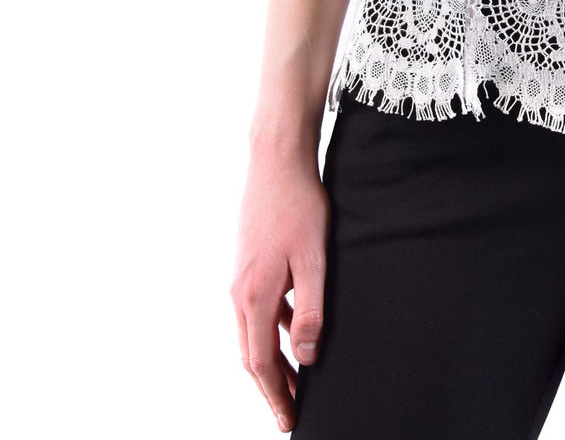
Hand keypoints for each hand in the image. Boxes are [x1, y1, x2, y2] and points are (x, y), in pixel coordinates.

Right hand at [230, 137, 329, 431]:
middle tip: (291, 413)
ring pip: (252, 333)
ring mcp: (240, 278)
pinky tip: (293, 330)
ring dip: (272, 360)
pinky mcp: (247, 263)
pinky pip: (257, 310)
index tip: (290, 421)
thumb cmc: (300, 205)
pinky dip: (271, 330)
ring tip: (297, 380)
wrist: (276, 161)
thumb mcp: (314, 258)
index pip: (262, 363)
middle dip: (271, 387)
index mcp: (254, 296)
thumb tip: (308, 356)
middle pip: (252, 355)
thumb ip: (310, 309)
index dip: (277, 395)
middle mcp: (239, 293)